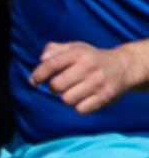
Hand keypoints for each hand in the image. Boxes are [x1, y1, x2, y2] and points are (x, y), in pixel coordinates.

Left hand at [28, 41, 142, 113]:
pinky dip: (78, 106)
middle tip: (60, 85)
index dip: (38, 75)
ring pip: (66, 100)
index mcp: (79, 53)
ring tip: (73, 91)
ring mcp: (98, 82)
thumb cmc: (90, 58)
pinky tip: (83, 98)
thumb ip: (54, 50)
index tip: (33, 81)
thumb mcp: (75, 48)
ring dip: (66, 98)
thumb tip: (42, 59)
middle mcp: (89, 67)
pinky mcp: (105, 96)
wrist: (123, 66)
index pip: (51, 64)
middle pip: (56, 86)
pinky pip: (80, 109)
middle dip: (53, 88)